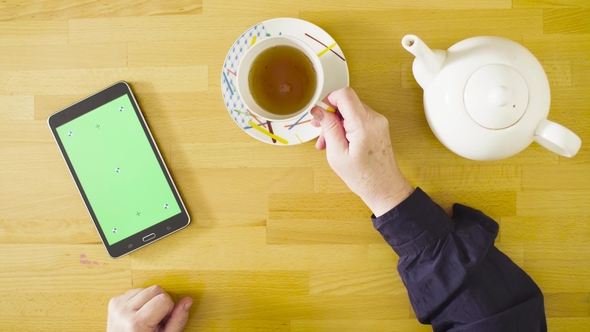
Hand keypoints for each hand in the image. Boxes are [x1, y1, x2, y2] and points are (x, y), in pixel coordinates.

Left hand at [107, 285, 192, 331]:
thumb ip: (178, 320)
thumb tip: (188, 301)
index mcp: (137, 323)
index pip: (164, 299)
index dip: (168, 309)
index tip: (162, 321)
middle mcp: (124, 312)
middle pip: (155, 289)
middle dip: (161, 302)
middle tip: (156, 319)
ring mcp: (117, 306)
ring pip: (146, 288)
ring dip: (150, 300)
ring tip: (147, 317)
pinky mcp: (114, 302)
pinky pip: (135, 290)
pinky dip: (141, 300)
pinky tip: (139, 312)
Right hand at [311, 87, 413, 216]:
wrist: (384, 188)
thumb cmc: (363, 177)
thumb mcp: (337, 154)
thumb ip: (329, 128)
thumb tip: (319, 110)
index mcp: (364, 125)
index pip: (345, 95)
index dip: (329, 100)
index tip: (320, 114)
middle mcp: (374, 119)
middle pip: (347, 102)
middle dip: (330, 115)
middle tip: (320, 132)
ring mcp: (378, 122)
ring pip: (351, 111)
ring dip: (336, 123)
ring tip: (327, 142)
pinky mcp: (378, 126)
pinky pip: (357, 119)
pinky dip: (345, 127)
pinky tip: (338, 142)